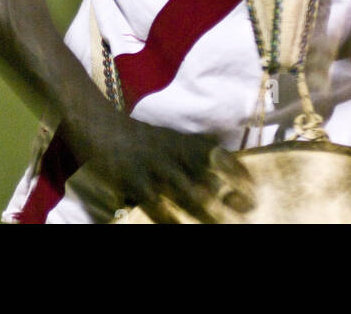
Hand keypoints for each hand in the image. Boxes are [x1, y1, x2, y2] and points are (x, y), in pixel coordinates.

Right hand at [70, 110, 254, 223]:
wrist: (97, 124)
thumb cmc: (134, 136)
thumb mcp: (166, 135)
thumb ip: (190, 147)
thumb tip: (219, 156)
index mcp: (180, 140)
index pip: (215, 152)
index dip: (236, 168)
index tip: (253, 185)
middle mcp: (171, 150)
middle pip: (206, 173)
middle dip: (228, 193)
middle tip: (247, 209)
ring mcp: (152, 165)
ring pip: (185, 190)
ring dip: (204, 209)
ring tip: (220, 222)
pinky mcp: (133, 179)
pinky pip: (155, 203)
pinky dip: (169, 218)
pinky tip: (179, 226)